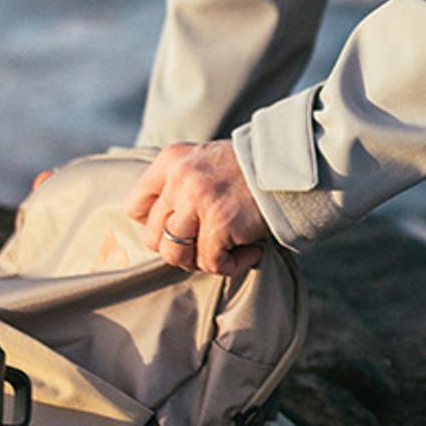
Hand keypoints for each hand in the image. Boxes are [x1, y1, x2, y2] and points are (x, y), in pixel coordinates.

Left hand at [124, 142, 268, 275]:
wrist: (289, 163)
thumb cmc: (247, 167)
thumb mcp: (203, 160)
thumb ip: (179, 184)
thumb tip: (162, 228)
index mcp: (171, 160)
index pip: (135, 206)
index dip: (154, 224)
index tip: (179, 227)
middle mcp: (180, 178)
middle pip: (152, 236)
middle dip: (177, 248)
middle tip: (205, 244)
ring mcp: (198, 200)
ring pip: (174, 254)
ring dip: (198, 260)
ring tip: (222, 251)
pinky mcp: (221, 222)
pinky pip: (210, 263)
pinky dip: (230, 265)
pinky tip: (250, 251)